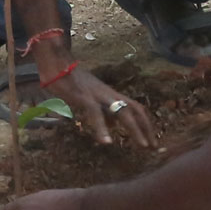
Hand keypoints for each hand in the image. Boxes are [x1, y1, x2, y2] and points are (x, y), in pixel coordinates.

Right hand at [44, 63, 158, 149]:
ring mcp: (98, 95)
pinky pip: (95, 113)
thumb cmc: (71, 80)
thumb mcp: (91, 98)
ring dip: (134, 129)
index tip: (151, 141)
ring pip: (123, 112)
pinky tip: (106, 141)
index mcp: (111, 95)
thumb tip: (112, 126)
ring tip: (141, 145)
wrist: (56, 62)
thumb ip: (103, 111)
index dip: (146, 124)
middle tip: (154, 147)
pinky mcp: (84, 96)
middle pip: (135, 109)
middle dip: (147, 128)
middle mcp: (109, 94)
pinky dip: (101, 128)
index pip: (136, 108)